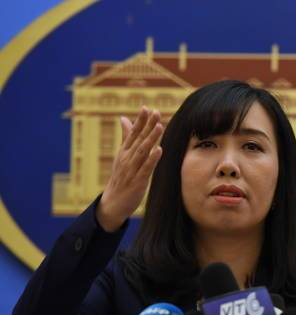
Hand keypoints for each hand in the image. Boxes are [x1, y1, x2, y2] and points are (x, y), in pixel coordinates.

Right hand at [96, 106, 163, 231]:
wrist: (113, 202)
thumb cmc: (121, 177)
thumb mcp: (122, 155)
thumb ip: (126, 137)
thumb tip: (124, 118)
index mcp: (124, 151)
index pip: (133, 133)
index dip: (140, 121)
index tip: (146, 108)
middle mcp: (127, 158)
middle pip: (139, 139)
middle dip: (147, 126)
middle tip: (156, 112)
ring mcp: (132, 169)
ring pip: (142, 151)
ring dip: (151, 139)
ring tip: (159, 127)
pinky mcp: (138, 181)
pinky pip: (146, 168)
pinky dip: (152, 159)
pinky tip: (159, 150)